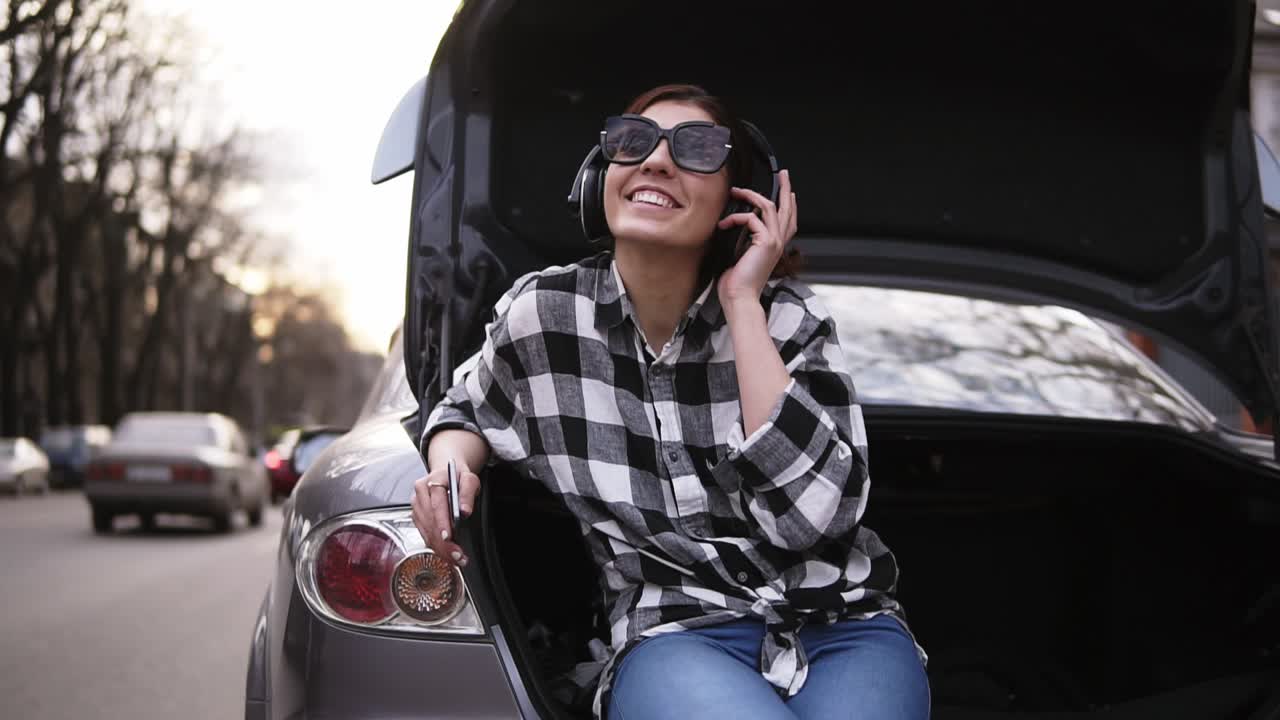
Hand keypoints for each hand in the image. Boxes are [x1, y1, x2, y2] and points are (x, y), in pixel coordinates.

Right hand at [411, 461, 480, 566]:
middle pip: (430, 521)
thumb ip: (468, 493)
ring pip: (426, 531)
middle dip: (443, 542)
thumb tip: (464, 510)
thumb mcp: (469, 479)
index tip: (448, 537)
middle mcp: (421, 493)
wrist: (446, 473)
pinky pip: (424, 534)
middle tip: (457, 555)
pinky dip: (435, 545)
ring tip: (455, 558)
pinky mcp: (417, 516)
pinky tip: (446, 553)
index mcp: (433, 481)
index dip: (441, 523)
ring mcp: (416, 505)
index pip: (436, 504)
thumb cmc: (458, 477)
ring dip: (440, 547)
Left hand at [716, 168, 797, 306]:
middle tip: (783, 174)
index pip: (788, 220)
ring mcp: (774, 241)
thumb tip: (733, 223)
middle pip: (787, 209)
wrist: (739, 297)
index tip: (786, 191)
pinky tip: (724, 224)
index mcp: (774, 246)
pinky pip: (752, 218)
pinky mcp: (766, 242)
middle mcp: (778, 242)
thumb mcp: (740, 255)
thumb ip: (744, 239)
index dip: (789, 204)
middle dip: (785, 188)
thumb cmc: (736, 282)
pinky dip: (736, 218)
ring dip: (752, 195)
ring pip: (769, 207)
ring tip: (738, 190)